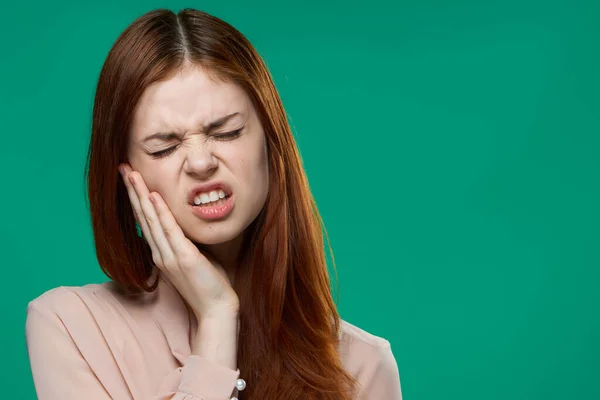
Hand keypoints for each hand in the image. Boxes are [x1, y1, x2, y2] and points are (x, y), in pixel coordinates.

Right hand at [118, 163, 239, 318]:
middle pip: (142, 216)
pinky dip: (161, 212)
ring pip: (151, 220)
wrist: (217, 310)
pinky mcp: (185, 258)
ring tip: (131, 174)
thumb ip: (184, 243)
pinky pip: (171, 231)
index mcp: (161, 253)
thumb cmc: (208, 285)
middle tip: (122, 168)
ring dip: (141, 195)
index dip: (136, 199)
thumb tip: (184, 226)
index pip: (145, 221)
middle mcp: (161, 253)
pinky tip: (154, 196)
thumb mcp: (193, 258)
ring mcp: (170, 256)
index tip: (130, 178)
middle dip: (132, 191)